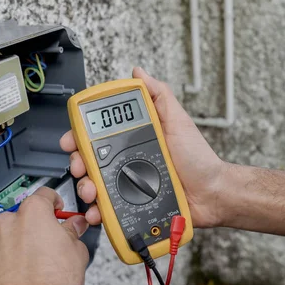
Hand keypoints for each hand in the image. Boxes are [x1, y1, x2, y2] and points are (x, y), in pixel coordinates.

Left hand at [0, 188, 89, 284]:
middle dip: (31, 229)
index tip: (56, 209)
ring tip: (30, 267)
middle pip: (20, 218)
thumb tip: (74, 227)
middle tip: (45, 245)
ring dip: (13, 248)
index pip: (43, 195)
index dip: (53, 202)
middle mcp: (6, 224)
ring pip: (2, 239)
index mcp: (33, 214)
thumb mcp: (77, 252)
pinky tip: (15, 279)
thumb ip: (72, 233)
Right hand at [59, 67, 225, 227]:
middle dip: (79, 163)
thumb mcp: (178, 121)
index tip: (72, 139)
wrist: (212, 194)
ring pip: (95, 185)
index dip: (81, 134)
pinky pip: (109, 208)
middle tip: (81, 167)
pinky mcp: (132, 206)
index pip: (99, 133)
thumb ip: (159, 96)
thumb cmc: (198, 159)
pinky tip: (98, 210)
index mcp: (135, 139)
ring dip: (86, 188)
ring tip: (92, 191)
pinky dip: (98, 210)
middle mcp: (129, 161)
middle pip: (91, 160)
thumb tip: (139, 73)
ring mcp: (129, 184)